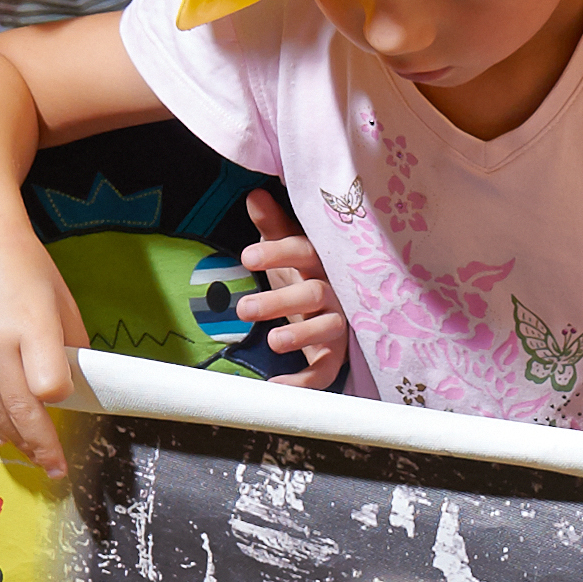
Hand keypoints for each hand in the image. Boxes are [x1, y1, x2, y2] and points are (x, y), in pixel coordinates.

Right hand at [0, 214, 90, 475]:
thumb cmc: (28, 269)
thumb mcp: (64, 303)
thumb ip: (71, 349)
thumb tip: (76, 391)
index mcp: (32, 324)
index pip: (48, 387)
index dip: (60, 400)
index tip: (65, 404)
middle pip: (19, 409)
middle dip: (39, 445)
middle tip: (53, 467)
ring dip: (12, 438)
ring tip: (30, 454)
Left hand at [229, 190, 349, 390]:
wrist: (338, 309)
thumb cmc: (305, 273)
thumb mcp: (288, 248)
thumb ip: (273, 226)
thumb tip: (255, 196)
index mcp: (321, 261)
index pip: (302, 252)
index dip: (277, 253)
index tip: (247, 257)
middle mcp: (336, 292)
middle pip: (313, 293)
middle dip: (279, 301)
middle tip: (244, 308)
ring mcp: (339, 324)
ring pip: (326, 329)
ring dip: (301, 335)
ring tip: (273, 341)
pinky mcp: (336, 355)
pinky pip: (325, 371)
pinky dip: (304, 382)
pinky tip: (277, 385)